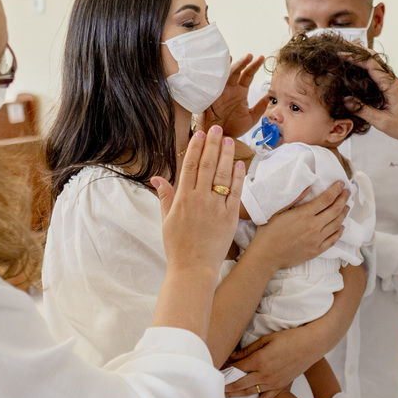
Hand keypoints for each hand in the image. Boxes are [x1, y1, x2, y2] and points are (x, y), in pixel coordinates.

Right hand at [152, 126, 244, 275]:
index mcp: (182, 199)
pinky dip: (237, 177)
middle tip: (218, 129)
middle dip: (212, 145)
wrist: (193, 268)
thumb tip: (157, 178)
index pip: (189, 167)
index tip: (200, 134)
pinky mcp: (230, 217)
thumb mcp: (166, 220)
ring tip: (229, 140)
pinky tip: (240, 164)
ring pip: (222, 176)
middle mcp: (199, 200)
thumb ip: (164, 196)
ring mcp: (216, 208)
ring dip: (226, 156)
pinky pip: (235, 193)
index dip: (195, 148)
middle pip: (207, 166)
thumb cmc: (178, 246)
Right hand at [203, 53, 267, 137]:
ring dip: (228, 66)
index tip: (261, 58)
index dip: (254, 66)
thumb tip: (268, 97)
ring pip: (224, 75)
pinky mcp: (209, 96)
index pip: (248, 75)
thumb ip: (259, 109)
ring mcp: (219, 91)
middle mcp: (230, 88)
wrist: (219, 137)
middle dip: (242, 63)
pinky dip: (212, 75)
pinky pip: (211, 83)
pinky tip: (216, 68)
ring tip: (231, 57)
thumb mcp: (250, 119)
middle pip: (237, 71)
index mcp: (240, 92)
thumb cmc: (234, 128)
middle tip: (249, 55)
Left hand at [225, 328, 327, 397]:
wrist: (311, 345)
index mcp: (260, 360)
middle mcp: (264, 374)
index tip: (216, 369)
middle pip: (239, 383)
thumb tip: (233, 357)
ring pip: (249, 392)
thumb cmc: (290, 338)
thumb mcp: (266, 339)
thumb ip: (249, 350)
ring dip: (235, 395)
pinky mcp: (280, 387)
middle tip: (214, 389)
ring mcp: (272, 383)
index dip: (226, 368)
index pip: (237, 367)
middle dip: (226, 386)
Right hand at [247, 182, 348, 270]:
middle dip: (343, 199)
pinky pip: (333, 240)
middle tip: (348, 192)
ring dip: (343, 214)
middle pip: (335, 210)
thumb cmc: (269, 232)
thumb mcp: (278, 211)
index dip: (336, 190)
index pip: (326, 199)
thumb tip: (309, 187)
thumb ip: (295, 199)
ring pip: (336, 224)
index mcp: (304, 214)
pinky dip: (339, 232)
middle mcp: (313, 226)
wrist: (266, 255)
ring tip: (347, 206)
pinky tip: (341, 226)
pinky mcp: (316, 251)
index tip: (342, 184)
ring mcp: (316, 240)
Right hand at [345, 57, 397, 155]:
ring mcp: (392, 82)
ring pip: (375, 62)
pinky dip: (366, 65)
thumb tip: (345, 100)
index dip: (355, 57)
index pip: (370, 63)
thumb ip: (363, 111)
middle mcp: (391, 79)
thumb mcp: (382, 122)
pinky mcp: (391, 86)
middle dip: (357, 50)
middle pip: (373, 56)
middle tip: (341, 46)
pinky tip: (356, 68)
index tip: (340, 54)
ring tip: (345, 53)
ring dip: (361, 55)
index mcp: (390, 85)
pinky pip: (377, 71)